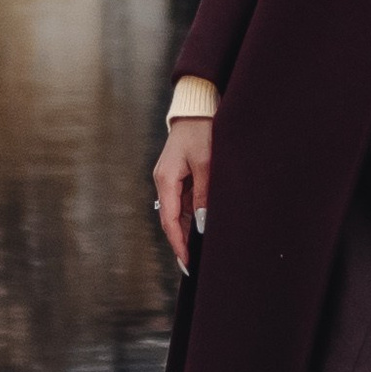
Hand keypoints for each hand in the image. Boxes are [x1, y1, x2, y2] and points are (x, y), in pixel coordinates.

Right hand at [153, 106, 211, 272]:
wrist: (197, 107)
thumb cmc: (201, 132)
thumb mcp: (207, 163)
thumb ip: (204, 194)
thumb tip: (202, 223)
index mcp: (166, 179)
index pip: (169, 220)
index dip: (178, 243)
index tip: (187, 262)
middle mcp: (164, 181)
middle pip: (171, 219)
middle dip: (181, 241)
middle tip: (192, 264)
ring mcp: (171, 178)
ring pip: (177, 211)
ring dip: (186, 229)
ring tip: (198, 251)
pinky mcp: (179, 175)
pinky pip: (184, 201)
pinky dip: (191, 215)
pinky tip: (201, 227)